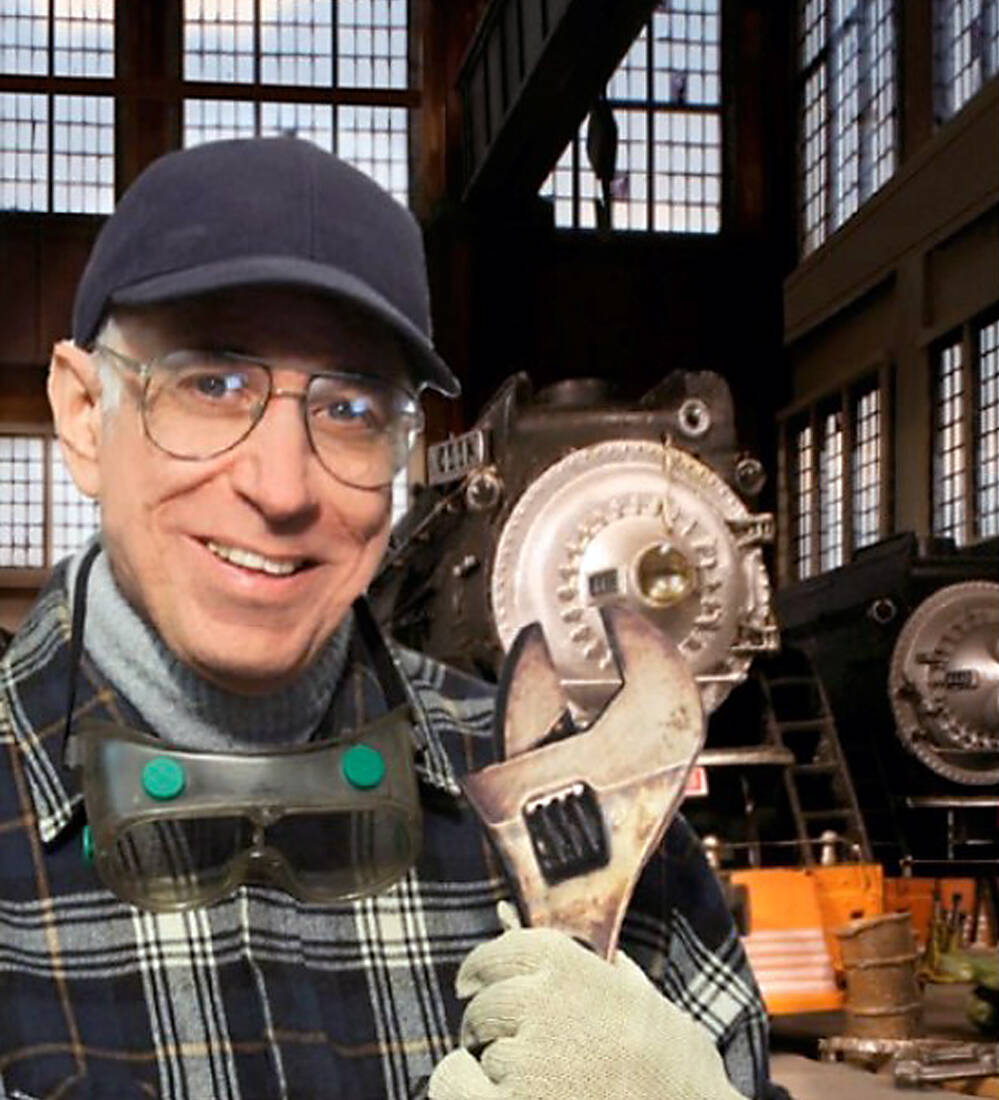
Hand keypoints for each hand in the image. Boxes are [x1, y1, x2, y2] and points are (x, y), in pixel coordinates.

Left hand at [429, 910, 745, 1099]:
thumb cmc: (678, 1072)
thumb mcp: (648, 1003)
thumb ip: (611, 975)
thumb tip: (601, 957)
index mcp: (570, 966)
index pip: (498, 953)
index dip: (482, 969)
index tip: (472, 983)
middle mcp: (540, 1000)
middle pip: (483, 1004)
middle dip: (488, 1024)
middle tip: (507, 1045)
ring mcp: (524, 1056)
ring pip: (474, 1050)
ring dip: (491, 1066)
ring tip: (532, 1082)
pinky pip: (454, 1083)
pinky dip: (461, 1087)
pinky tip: (494, 1095)